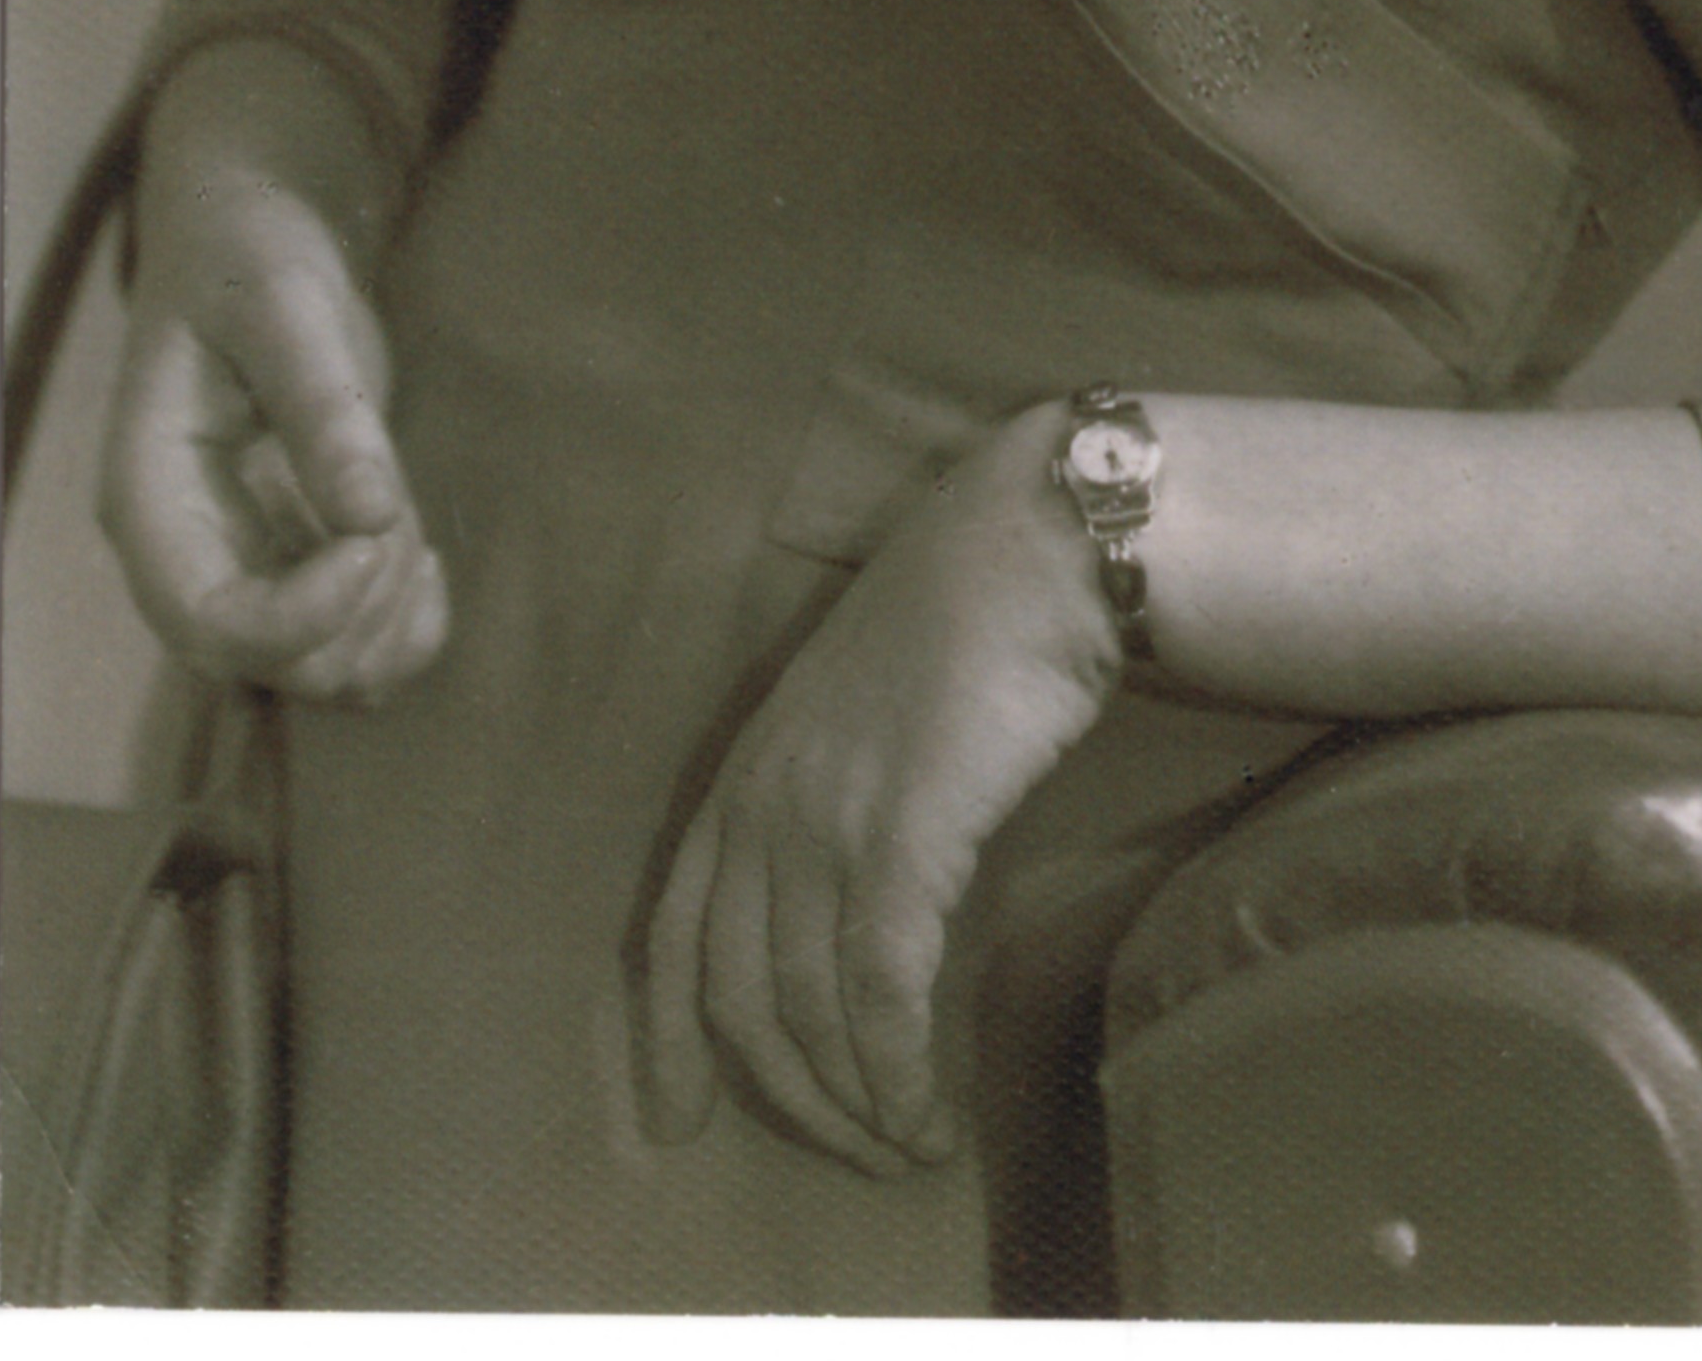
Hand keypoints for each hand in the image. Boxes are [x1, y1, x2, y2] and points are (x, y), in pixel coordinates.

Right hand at [98, 48, 448, 702]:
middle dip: (354, 614)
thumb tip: (372, 517)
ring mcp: (243, 565)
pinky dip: (403, 626)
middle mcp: (187, 553)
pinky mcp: (296, 560)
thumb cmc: (249, 257)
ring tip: (409, 523)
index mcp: (151, 499)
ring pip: (316, 669)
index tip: (376, 540)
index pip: (207, 621)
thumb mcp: (287, 308)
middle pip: (266, 664)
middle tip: (398, 516)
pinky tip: (423, 555)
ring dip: (385, 624)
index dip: (299, 615)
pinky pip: (351, 644)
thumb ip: (325, 410)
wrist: (251, 238)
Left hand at [643, 405, 1119, 1174]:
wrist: (1033, 546)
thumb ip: (832, 787)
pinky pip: (881, 991)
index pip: (672, 932)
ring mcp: (829, 820)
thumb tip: (845, 898)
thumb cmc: (966, 614)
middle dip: (789, 1095)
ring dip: (855, 1101)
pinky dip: (895, 1069)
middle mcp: (767, 803)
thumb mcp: (861, 704)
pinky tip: (925, 1107)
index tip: (675, 1121)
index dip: (668, 1038)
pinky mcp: (905, 837)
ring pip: (811, 1008)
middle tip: (852, 1155)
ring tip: (905, 1146)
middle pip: (740, 994)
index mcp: (746, 769)